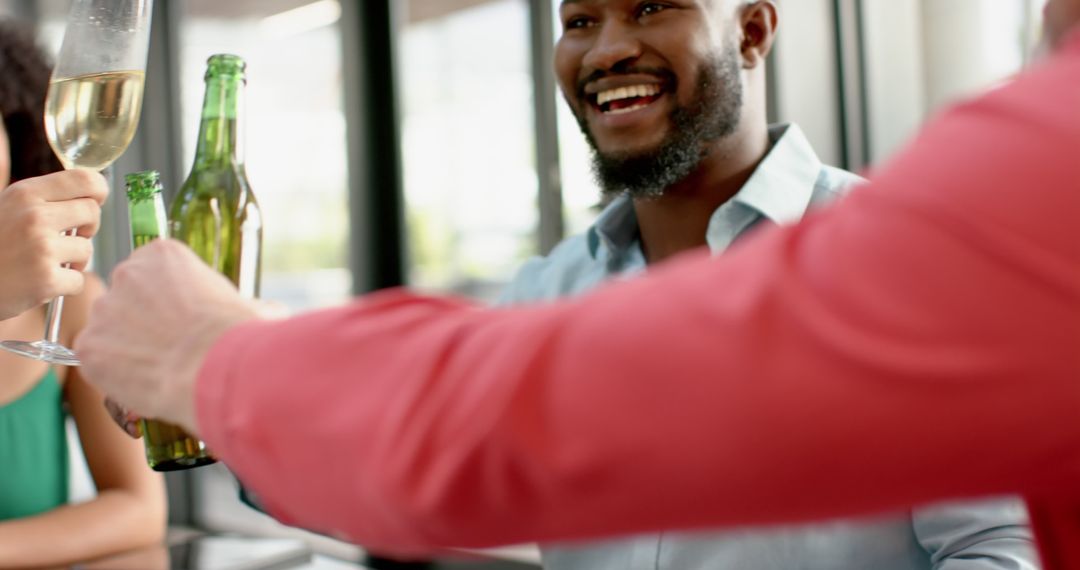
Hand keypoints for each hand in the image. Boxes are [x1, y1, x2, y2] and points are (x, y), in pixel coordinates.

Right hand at [0, 170, 106, 320]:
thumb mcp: (9, 207)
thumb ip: (45, 199)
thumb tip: (93, 194)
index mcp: (26, 194)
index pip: (85, 179)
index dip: (98, 191)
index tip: (94, 202)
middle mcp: (35, 216)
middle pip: (92, 212)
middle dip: (87, 227)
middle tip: (68, 238)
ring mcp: (41, 248)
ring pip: (86, 249)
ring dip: (73, 260)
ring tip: (46, 263)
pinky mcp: (46, 279)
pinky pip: (78, 280)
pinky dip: (65, 285)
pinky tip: (41, 283)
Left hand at [75, 239, 260, 433]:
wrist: (213, 369)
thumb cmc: (237, 336)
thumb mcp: (253, 308)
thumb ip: (248, 305)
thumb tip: (268, 312)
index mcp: (164, 255)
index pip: (155, 272)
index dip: (169, 299)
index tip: (183, 318)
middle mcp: (126, 273)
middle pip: (127, 297)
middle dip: (142, 320)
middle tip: (169, 346)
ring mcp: (104, 310)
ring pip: (109, 329)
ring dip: (126, 346)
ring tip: (158, 369)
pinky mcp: (89, 347)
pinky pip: (96, 360)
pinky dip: (114, 373)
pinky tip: (141, 383)